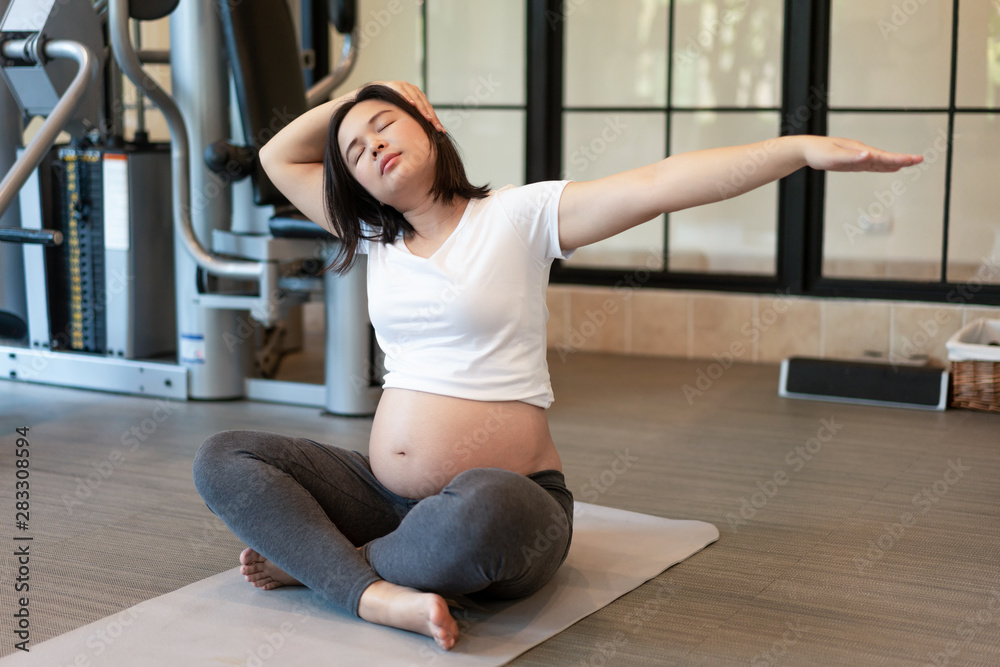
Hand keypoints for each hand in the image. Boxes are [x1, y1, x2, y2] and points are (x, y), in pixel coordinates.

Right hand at [376, 80, 445, 133]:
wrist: (378, 90)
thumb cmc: (392, 104)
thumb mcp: (405, 111)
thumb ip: (414, 118)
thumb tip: (421, 136)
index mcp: (420, 97)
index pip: (430, 110)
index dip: (436, 120)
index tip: (441, 131)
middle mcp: (415, 91)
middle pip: (426, 105)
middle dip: (432, 117)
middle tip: (437, 128)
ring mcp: (406, 86)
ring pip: (417, 99)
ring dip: (422, 109)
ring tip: (428, 119)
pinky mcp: (397, 85)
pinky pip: (403, 92)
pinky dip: (408, 98)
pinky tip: (412, 104)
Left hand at [800, 136, 922, 171]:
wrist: (806, 150)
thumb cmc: (818, 152)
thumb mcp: (834, 156)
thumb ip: (851, 157)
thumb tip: (869, 156)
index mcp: (859, 150)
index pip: (883, 156)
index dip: (900, 159)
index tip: (914, 159)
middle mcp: (861, 152)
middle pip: (885, 158)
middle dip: (902, 159)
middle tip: (919, 160)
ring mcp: (858, 157)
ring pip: (880, 161)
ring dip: (894, 163)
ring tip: (909, 164)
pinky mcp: (852, 162)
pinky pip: (871, 165)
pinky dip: (882, 167)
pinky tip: (889, 168)